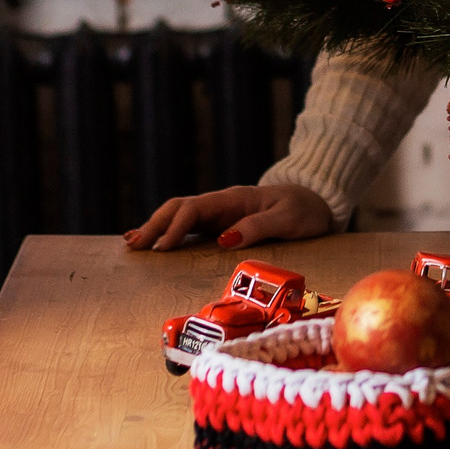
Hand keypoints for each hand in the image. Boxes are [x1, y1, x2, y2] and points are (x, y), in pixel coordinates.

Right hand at [123, 183, 333, 251]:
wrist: (317, 201)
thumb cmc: (305, 209)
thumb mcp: (288, 218)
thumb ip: (259, 227)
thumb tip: (224, 239)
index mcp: (234, 200)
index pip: (195, 209)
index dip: (175, 227)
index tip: (162, 248)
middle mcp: (222, 205)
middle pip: (178, 208)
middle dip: (154, 225)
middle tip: (133, 246)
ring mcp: (220, 214)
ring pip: (179, 216)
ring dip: (156, 228)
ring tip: (132, 244)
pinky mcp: (222, 225)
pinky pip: (190, 227)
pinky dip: (169, 234)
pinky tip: (153, 243)